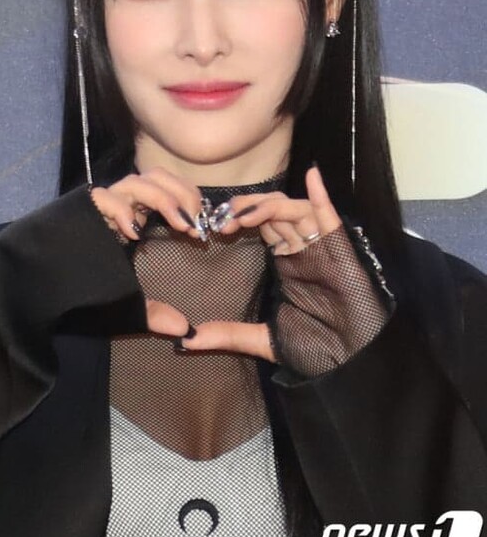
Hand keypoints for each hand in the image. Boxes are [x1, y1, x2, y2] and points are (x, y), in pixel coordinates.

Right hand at [90, 167, 201, 338]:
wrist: (38, 288)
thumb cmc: (83, 292)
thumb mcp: (127, 303)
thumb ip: (154, 313)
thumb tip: (185, 330)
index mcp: (135, 216)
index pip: (168, 190)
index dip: (190, 199)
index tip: (204, 227)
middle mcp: (120, 206)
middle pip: (157, 176)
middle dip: (181, 193)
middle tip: (193, 223)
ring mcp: (100, 205)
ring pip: (136, 181)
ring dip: (163, 198)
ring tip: (178, 224)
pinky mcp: (81, 209)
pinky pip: (103, 197)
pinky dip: (122, 210)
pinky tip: (134, 232)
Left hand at [179, 166, 343, 361]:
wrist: (350, 359)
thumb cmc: (315, 347)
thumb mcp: (263, 339)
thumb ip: (229, 335)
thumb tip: (188, 339)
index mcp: (287, 260)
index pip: (261, 225)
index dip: (238, 218)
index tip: (214, 227)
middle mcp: (301, 247)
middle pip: (272, 210)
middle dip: (246, 208)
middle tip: (222, 220)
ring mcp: (320, 246)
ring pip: (293, 209)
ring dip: (267, 206)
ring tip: (243, 216)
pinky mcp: (339, 249)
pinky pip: (330, 216)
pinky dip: (321, 195)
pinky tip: (312, 176)